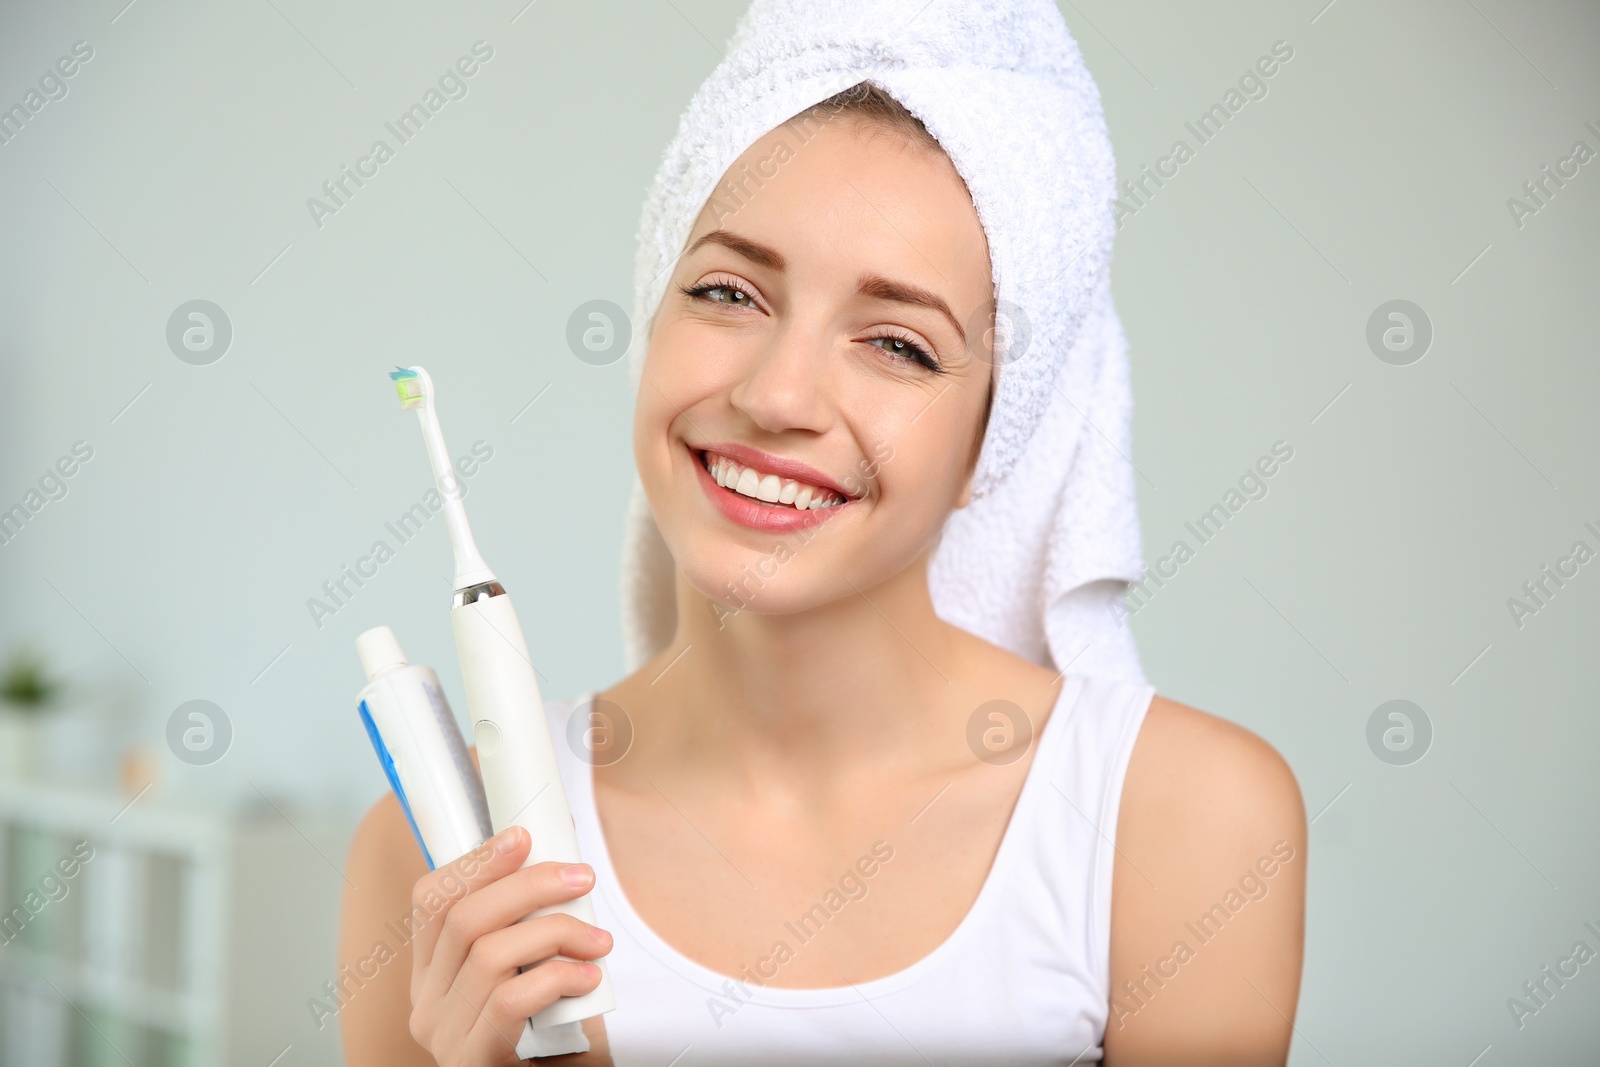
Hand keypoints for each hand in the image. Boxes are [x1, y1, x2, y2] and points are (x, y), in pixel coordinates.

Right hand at [406, 825, 612, 1065]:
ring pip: (490, 955)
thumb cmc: (542, 1039)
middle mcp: (427, 1003)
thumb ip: (526, 933)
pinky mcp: (474, 1062)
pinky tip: (588, 976)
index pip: (432, 901)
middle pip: (465, 919)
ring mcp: (444, 1036)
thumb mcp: (524, 977)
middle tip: (583, 878)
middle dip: (529, 885)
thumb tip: (562, 867)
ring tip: (599, 939)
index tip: (523, 836)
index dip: (475, 861)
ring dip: (554, 932)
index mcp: (430, 974)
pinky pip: (510, 1003)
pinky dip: (555, 978)